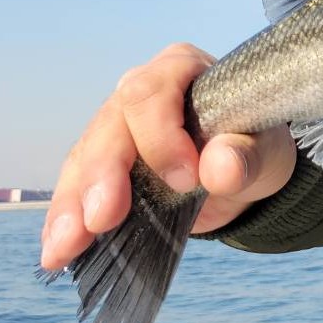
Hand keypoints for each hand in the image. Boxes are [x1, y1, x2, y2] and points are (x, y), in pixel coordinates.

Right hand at [39, 43, 296, 270]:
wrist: (241, 173)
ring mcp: (114, 128)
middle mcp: (138, 92)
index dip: (160, 138)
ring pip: (84, 160)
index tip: (186, 180)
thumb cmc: (253, 147)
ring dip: (73, 206)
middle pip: (109, 126)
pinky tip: (58, 251)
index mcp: (180, 70)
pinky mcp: (99, 166)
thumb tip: (220, 166)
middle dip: (103, 175)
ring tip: (64, 246)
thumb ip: (247, 156)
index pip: (151, 95)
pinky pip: (75, 190)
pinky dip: (67, 222)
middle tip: (104, 219)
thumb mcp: (264, 151)